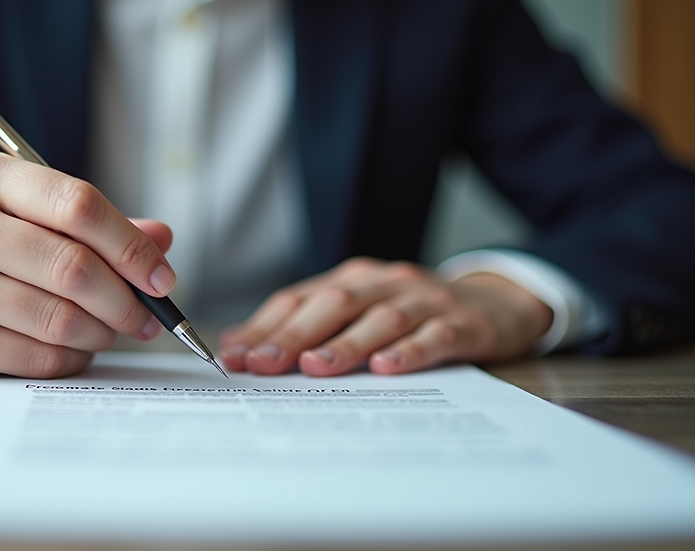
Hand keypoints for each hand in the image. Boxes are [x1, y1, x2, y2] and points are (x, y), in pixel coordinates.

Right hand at [0, 151, 175, 377]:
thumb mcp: (24, 210)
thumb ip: (93, 222)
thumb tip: (160, 240)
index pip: (77, 205)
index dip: (131, 246)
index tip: (160, 276)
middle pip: (72, 267)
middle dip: (126, 299)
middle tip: (148, 315)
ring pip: (59, 318)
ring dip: (103, 332)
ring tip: (113, 330)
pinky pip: (37, 357)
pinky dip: (72, 358)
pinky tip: (76, 348)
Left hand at [220, 257, 552, 375]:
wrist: (496, 303)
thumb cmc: (414, 313)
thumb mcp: (360, 311)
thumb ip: (307, 324)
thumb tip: (242, 344)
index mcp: (353, 280)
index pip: (300, 300)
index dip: (265, 327)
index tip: (235, 357)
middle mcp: (384, 283)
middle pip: (334, 305)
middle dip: (294, 335)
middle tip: (263, 363)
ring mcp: (425, 301)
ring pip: (380, 319)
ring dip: (345, 344)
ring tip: (315, 367)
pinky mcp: (462, 323)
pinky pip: (434, 336)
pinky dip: (409, 351)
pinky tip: (388, 368)